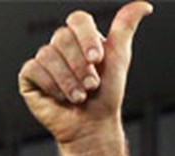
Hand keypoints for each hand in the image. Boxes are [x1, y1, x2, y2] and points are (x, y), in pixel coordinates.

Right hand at [17, 2, 152, 147]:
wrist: (93, 125)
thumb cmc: (107, 95)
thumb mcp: (119, 58)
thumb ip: (126, 28)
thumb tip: (144, 6)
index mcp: (81, 38)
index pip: (78, 19)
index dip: (86, 38)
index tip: (98, 59)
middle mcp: (61, 45)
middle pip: (62, 38)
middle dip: (81, 67)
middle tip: (92, 86)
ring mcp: (44, 59)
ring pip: (48, 55)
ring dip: (69, 81)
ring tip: (80, 96)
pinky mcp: (30, 75)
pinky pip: (34, 70)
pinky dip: (53, 87)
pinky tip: (62, 98)